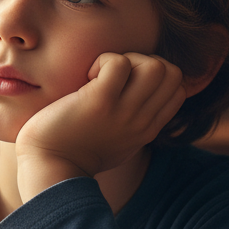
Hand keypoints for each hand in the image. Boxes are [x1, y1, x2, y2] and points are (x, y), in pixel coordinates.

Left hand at [14, 52, 185, 200]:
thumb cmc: (75, 153)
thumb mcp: (118, 143)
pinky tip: (86, 77)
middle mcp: (141, 121)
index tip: (127, 83)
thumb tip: (141, 99)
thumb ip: (135, 124)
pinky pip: (118, 63)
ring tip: (102, 76)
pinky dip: (103, 61)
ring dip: (127, 60)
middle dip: (144, 62)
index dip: (156, 75)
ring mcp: (123, 112)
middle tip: (114, 76)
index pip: (178, 90)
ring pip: (154, 66)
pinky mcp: (100, 101)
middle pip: (172, 73)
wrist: (49, 168)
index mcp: (147, 130)